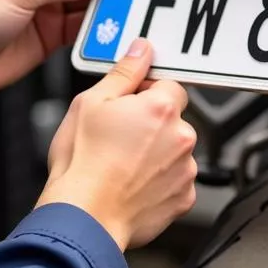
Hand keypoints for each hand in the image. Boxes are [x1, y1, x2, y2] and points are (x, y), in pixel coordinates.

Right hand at [40, 39, 197, 251]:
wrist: (83, 217)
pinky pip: (175, 182)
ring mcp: (186, 170)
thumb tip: (141, 50)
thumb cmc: (82, 163)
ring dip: (157, 154)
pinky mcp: (184, 199)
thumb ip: (124, 72)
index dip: (147, 93)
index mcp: (162, 107)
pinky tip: (132, 185)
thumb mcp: (91, 103)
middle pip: (173, 120)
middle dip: (151, 125)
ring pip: (175, 151)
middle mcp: (182, 137)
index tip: (128, 105)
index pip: (170, 85)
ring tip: (122, 165)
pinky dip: (159, 183)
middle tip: (119, 137)